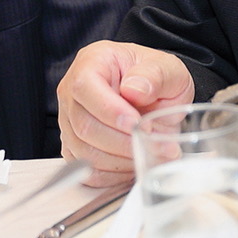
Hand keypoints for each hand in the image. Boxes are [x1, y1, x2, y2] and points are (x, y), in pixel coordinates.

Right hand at [56, 41, 196, 184]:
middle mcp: (73, 92)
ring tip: (149, 152)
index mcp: (92, 63)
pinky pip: (87, 171)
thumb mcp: (167, 68)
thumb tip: (134, 90)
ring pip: (84, 152)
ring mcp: (70, 122)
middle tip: (152, 141)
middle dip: (121, 141)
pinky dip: (113, 174)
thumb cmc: (156, 78)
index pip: (85, 87)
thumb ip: (154, 74)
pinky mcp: (76, 148)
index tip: (137, 123)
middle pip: (84, 125)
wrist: (157, 97)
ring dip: (120, 160)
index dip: (110, 110)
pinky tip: (133, 163)